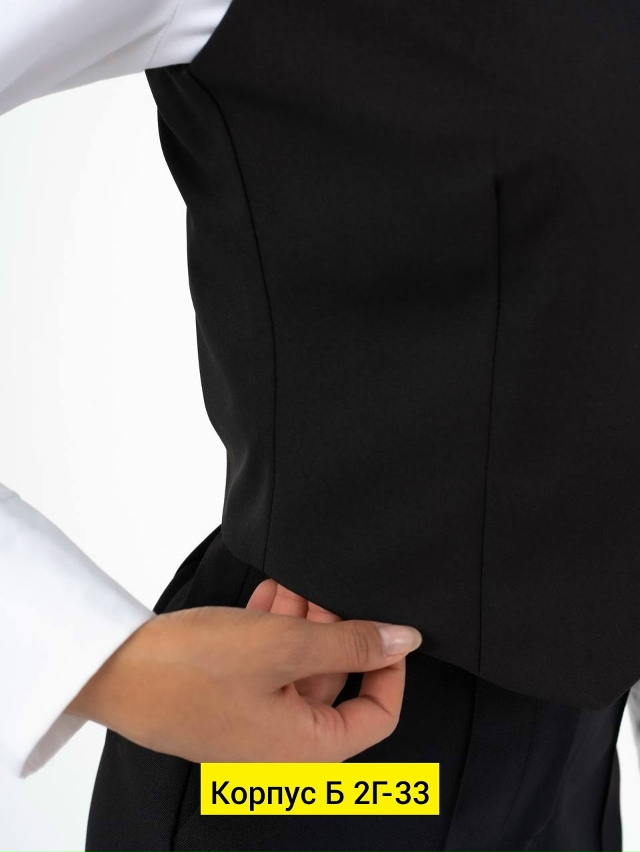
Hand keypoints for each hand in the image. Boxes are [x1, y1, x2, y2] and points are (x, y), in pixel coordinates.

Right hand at [65, 593, 421, 762]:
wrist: (112, 670)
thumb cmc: (196, 668)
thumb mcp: (285, 646)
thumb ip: (351, 644)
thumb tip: (405, 640)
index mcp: (305, 749)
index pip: (377, 716)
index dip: (389, 668)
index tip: (384, 628)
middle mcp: (281, 746)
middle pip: (333, 684)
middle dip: (333, 631)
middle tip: (324, 591)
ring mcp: (252, 723)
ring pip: (298, 669)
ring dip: (302, 624)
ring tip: (293, 585)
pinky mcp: (228, 700)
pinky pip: (267, 666)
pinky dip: (273, 631)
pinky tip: (270, 596)